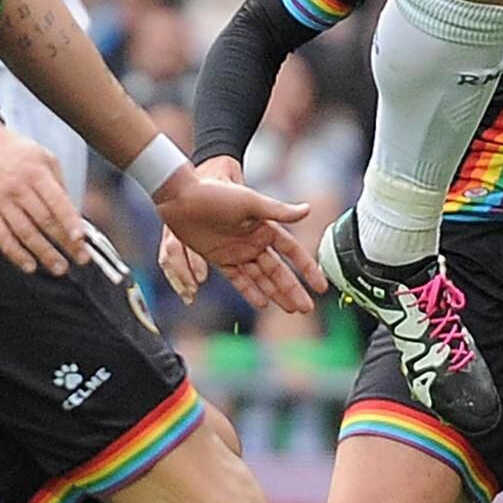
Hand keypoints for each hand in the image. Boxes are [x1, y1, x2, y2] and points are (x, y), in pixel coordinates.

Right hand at [0, 119, 87, 274]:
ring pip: (25, 233)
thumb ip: (59, 183)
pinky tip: (29, 264)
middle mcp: (19, 187)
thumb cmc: (14, 150)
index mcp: (37, 172)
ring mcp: (0, 200)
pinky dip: (16, 254)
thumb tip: (73, 211)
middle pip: (44, 221)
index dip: (70, 222)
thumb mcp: (44, 156)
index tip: (81, 240)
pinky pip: (2, 237)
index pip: (58, 201)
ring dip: (44, 253)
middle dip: (64, 243)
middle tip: (79, 259)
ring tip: (59, 267)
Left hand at [153, 160, 319, 314]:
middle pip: (278, 270)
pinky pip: (239, 279)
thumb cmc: (215, 194)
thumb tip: (308, 210)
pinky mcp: (219, 258)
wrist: (181, 197)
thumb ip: (278, 210)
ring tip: (291, 309)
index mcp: (265, 226)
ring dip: (276, 293)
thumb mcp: (249, 201)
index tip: (321, 286)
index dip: (307, 268)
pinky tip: (262, 304)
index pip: (292, 251)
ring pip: (261, 278)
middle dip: (293, 288)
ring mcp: (237, 251)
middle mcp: (254, 241)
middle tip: (307, 308)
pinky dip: (250, 291)